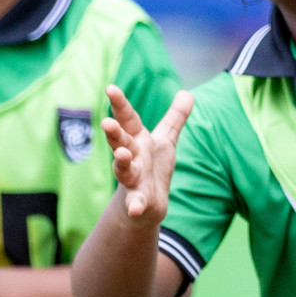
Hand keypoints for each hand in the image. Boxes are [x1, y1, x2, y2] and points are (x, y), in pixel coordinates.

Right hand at [104, 87, 192, 224]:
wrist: (144, 204)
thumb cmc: (152, 167)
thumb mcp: (166, 140)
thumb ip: (176, 117)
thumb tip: (188, 92)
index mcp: (137, 139)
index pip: (127, 118)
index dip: (120, 103)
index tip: (110, 88)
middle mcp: (131, 156)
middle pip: (121, 142)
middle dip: (114, 133)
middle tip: (107, 123)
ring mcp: (132, 178)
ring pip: (124, 169)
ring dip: (121, 162)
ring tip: (121, 156)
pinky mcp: (138, 200)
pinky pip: (135, 202)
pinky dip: (135, 205)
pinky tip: (136, 208)